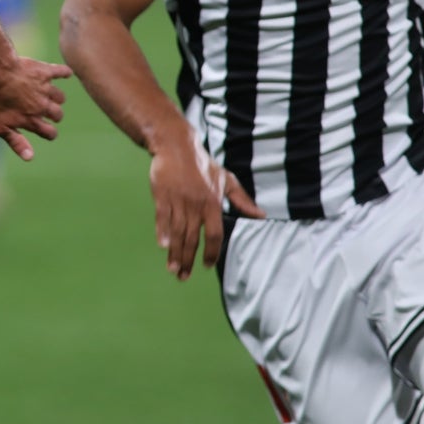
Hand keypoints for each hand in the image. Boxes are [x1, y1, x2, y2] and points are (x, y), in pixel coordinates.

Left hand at [0, 57, 72, 159]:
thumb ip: (16, 142)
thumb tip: (30, 158)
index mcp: (32, 120)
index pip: (50, 132)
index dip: (50, 133)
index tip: (48, 131)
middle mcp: (42, 106)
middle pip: (58, 114)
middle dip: (55, 116)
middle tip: (48, 112)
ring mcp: (45, 89)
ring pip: (60, 96)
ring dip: (57, 98)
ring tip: (49, 95)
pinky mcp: (45, 72)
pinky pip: (61, 72)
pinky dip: (65, 73)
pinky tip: (66, 74)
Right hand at [150, 135, 262, 280]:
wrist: (176, 146)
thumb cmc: (203, 165)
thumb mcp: (226, 180)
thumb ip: (242, 200)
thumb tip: (261, 215)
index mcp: (213, 203)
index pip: (214, 234)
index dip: (211, 251)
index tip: (206, 265)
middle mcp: (196, 205)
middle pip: (193, 238)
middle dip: (188, 260)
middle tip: (183, 277)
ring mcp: (178, 201)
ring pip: (177, 232)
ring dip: (175, 253)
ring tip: (173, 269)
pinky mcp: (162, 195)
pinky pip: (162, 218)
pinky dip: (162, 232)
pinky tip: (163, 246)